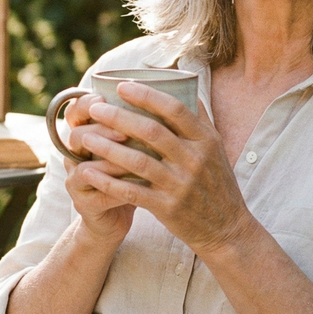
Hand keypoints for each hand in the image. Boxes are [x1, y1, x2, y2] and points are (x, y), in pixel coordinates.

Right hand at [61, 93, 136, 243]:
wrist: (117, 215)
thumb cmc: (134, 172)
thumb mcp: (138, 144)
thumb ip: (148, 120)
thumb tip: (179, 88)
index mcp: (87, 132)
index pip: (76, 110)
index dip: (87, 102)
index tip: (106, 96)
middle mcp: (76, 153)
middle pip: (77, 135)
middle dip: (102, 131)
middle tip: (125, 132)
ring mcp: (76, 178)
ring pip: (85, 166)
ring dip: (110, 162)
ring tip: (134, 161)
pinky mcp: (83, 202)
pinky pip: (96, 193)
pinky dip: (117, 189)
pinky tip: (137, 186)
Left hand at [79, 82, 255, 254]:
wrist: (226, 229)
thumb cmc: (217, 183)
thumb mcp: (216, 148)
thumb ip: (199, 119)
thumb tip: (184, 84)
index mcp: (205, 140)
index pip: (175, 109)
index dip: (146, 95)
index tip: (122, 86)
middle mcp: (194, 160)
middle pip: (151, 131)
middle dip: (118, 117)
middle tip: (94, 108)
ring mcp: (180, 185)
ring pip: (138, 161)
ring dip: (108, 148)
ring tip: (86, 138)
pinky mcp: (168, 208)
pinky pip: (132, 192)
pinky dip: (108, 182)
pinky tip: (88, 172)